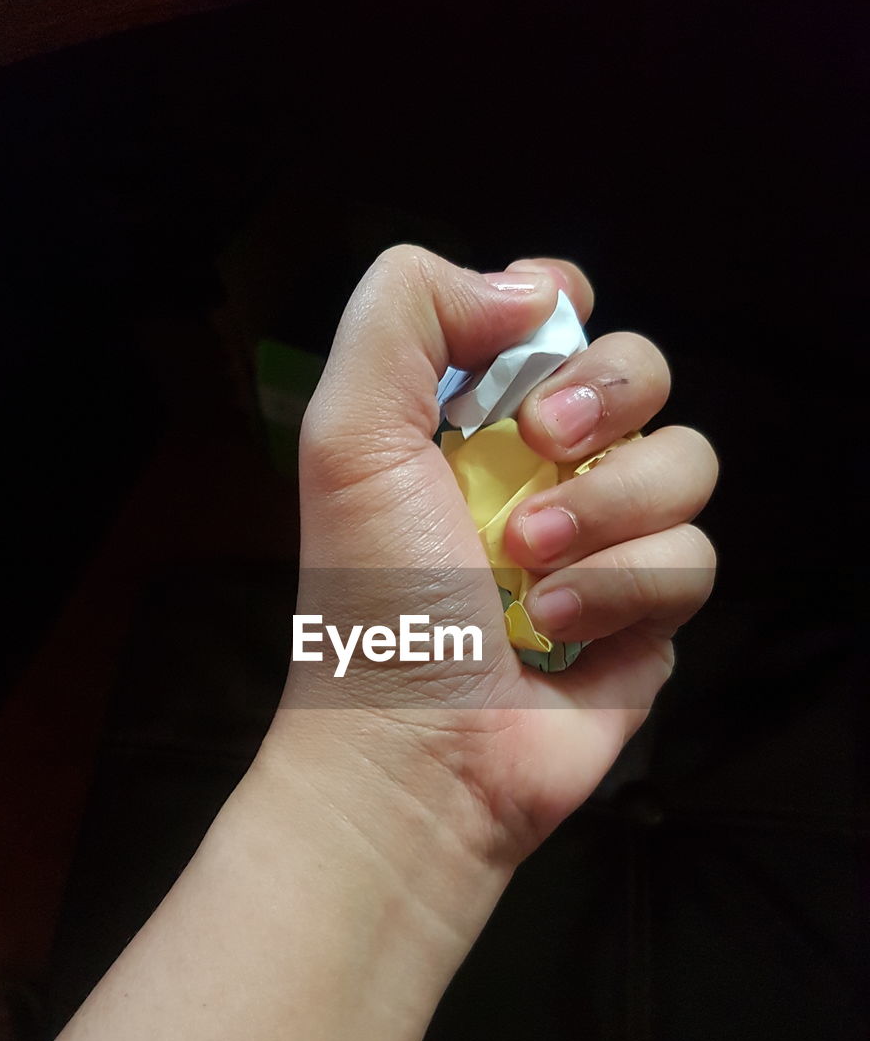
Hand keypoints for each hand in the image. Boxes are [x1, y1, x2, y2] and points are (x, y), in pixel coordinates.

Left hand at [269, 247, 716, 869]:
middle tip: (540, 443)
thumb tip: (531, 291)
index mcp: (474, 417)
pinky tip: (556, 630)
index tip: (536, 332)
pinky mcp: (651, 613)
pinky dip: (622, 591)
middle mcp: (548, 468)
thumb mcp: (349, 436)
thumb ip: (406, 313)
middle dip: (605, 394)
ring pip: (686, 462)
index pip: (556, 315)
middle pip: (646, 369)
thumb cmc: (372, 597)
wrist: (415, 750)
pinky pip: (691, 558)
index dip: (562, 307)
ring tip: (525, 563)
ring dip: (605, 509)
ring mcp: (607, 540)